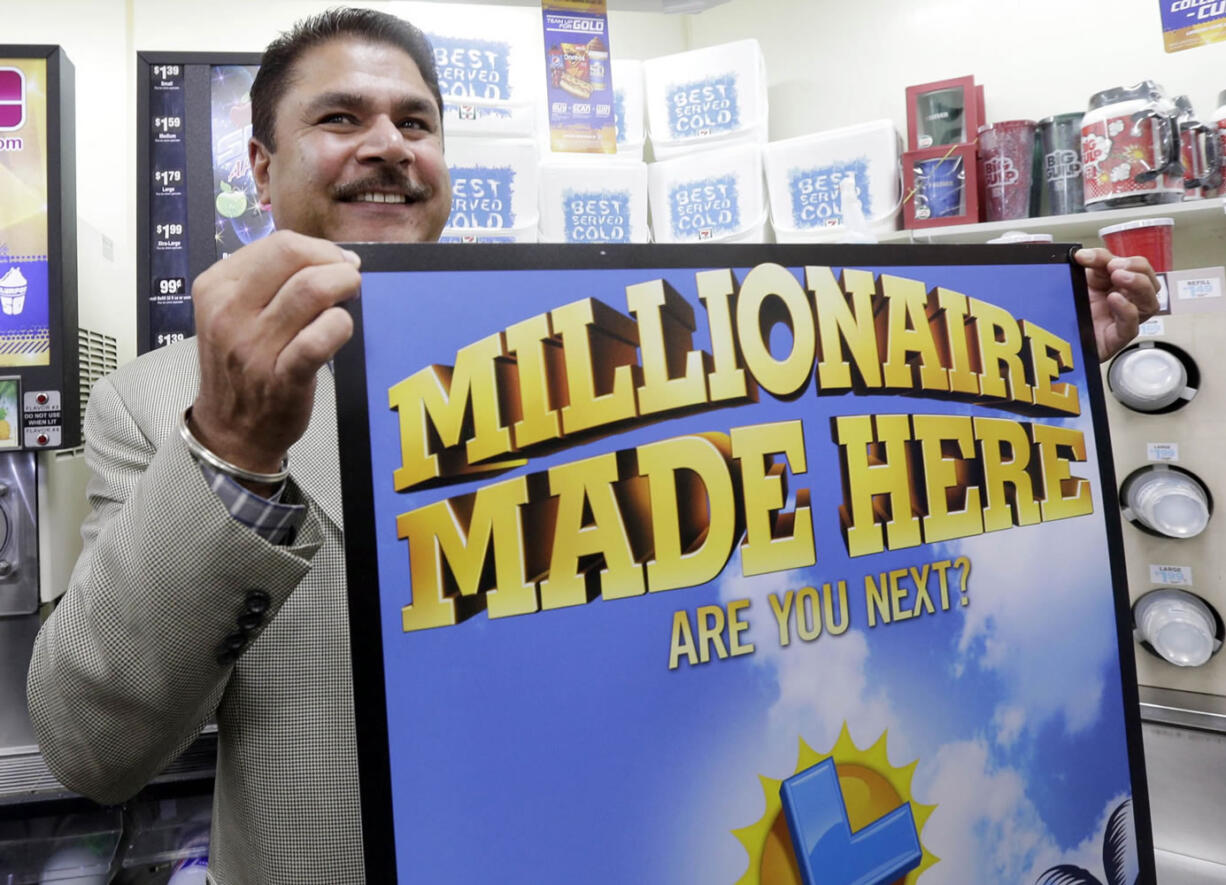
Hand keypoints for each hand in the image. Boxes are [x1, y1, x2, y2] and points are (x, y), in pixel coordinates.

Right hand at [188, 231, 360, 486]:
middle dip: (332, 260)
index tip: (333, 263)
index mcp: (215, 287)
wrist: (230, 430)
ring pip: (311, 290)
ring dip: (344, 286)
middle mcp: (228, 312)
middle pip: (293, 255)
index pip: (278, 243)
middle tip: (348, 276)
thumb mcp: (234, 312)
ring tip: (351, 297)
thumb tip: (330, 256)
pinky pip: (320, 337)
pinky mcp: (281, 377)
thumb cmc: (242, 366)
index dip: (318, 248)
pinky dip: (341, 325)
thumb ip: (270, 281)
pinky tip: (341, 329)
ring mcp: (253, 346)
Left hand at [1074, 247, 1159, 361]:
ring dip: (1138, 285)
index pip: (1132, 265)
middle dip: (1136, 268)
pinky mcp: (1117, 338)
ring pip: (1150, 303)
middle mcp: (1127, 301)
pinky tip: (1114, 299)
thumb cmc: (1069, 312)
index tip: (1088, 257)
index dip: (1116, 257)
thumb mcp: (1077, 282)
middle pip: (1150, 282)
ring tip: (1119, 277)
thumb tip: (1082, 254)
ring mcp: (1124, 320)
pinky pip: (1131, 325)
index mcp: (1118, 285)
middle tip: (1114, 267)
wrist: (1055, 340)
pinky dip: (1126, 309)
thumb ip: (1085, 266)